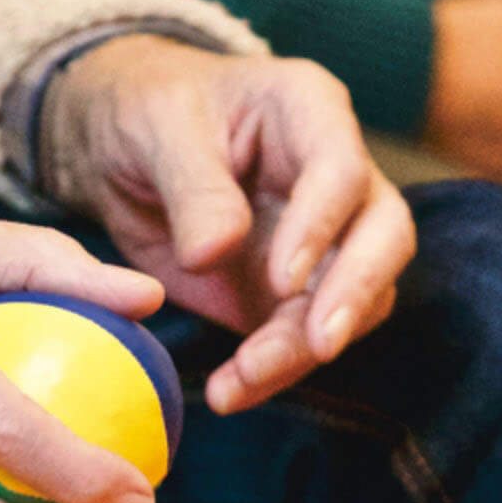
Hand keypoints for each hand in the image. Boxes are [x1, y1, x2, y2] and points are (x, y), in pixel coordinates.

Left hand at [47, 37, 415, 414]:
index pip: (342, 169)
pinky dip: (273, 370)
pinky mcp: (294, 291)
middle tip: (318, 345)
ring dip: (305, 348)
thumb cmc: (146, 110)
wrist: (118, 146)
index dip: (321, 226)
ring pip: (354, 299)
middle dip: (354, 294)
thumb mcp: (157, 130)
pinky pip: (303, 337)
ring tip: (242, 379)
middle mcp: (335, 175)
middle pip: (383, 236)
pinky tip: (231, 392)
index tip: (282, 278)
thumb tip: (216, 252)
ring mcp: (324, 236)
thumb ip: (193, 187)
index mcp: (308, 111)